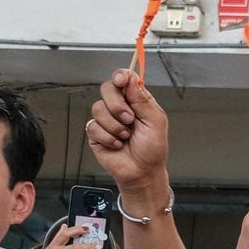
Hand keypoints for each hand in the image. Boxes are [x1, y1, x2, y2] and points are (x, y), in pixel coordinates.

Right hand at [85, 69, 171, 195]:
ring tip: (125, 136)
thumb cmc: (152, 150)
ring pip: (98, 108)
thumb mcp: (155, 122)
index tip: (121, 80)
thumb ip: (143, 100)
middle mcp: (120, 107)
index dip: (120, 76)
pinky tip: (117, 144)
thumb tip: (133, 80)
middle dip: (117, 104)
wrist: (142, 172)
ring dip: (115, 125)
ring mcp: (107, 119)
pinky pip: (93, 126)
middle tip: (129, 119)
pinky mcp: (96, 133)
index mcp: (136, 101)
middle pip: (107, 89)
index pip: (124, 79)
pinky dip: (108, 137)